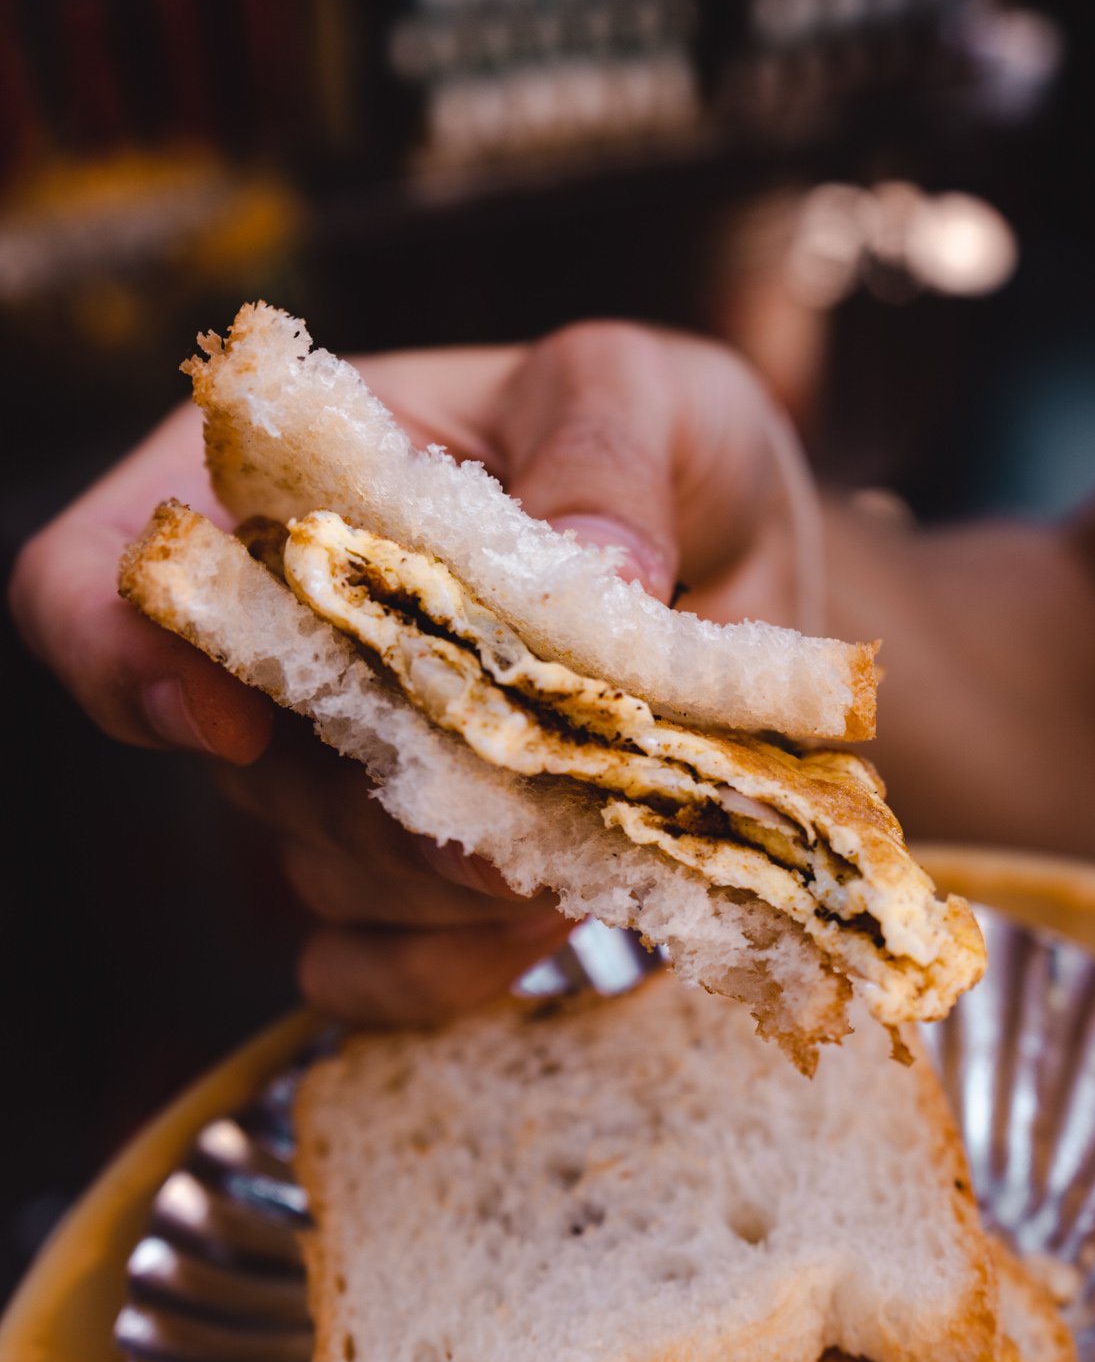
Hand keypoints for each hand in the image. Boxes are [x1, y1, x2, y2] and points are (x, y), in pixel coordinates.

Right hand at [10, 323, 810, 1021]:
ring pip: (322, 872)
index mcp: (270, 487)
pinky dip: (451, 966)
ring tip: (594, 826)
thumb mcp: (642, 389)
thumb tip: (592, 568)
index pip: (89, 579)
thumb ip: (604, 450)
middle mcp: (275, 642)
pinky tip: (547, 917)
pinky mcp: (409, 884)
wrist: (738, 561)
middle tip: (539, 786)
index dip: (120, 658)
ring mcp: (332, 777)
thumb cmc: (655, 445)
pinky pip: (371, 972)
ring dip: (452, 876)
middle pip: (237, 765)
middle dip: (384, 794)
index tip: (232, 714)